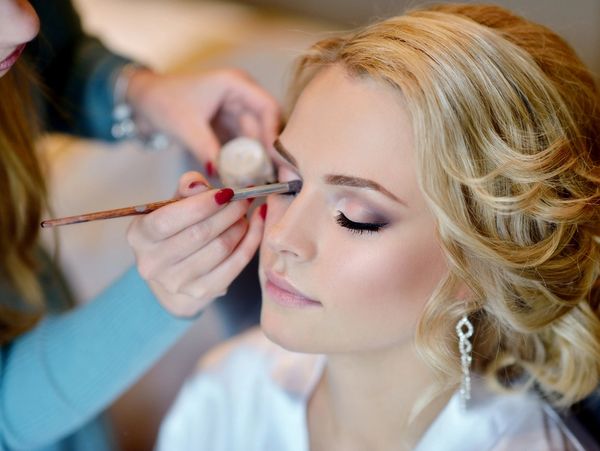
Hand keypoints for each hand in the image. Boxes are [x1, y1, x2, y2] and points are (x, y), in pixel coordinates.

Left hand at [126, 68, 279, 170]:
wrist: (143, 101)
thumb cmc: (162, 101)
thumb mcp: (185, 126)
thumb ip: (206, 149)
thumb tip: (223, 175)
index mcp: (235, 84)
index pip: (267, 108)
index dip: (274, 134)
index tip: (274, 160)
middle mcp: (241, 95)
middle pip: (265, 125)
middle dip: (266, 152)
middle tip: (269, 177)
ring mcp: (235, 111)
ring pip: (255, 138)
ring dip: (255, 159)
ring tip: (258, 182)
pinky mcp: (228, 125)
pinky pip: (242, 144)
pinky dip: (243, 160)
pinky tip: (245, 177)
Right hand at [127, 172, 265, 317]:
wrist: (175, 269)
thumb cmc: (175, 229)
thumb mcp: (172, 205)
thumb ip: (186, 189)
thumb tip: (197, 184)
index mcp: (139, 236)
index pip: (168, 220)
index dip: (202, 204)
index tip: (227, 192)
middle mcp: (153, 263)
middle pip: (199, 234)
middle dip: (228, 212)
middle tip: (244, 199)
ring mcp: (177, 282)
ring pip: (220, 248)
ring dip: (240, 226)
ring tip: (245, 213)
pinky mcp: (202, 291)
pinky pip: (236, 264)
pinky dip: (250, 242)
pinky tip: (256, 226)